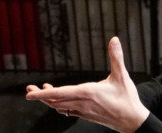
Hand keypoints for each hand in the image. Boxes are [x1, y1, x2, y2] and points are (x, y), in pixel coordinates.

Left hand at [26, 37, 149, 132]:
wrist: (132, 121)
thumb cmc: (127, 99)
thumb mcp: (122, 76)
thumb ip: (116, 57)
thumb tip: (114, 39)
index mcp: (87, 93)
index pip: (59, 94)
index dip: (42, 94)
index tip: (29, 93)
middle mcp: (82, 103)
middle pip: (55, 102)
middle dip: (40, 96)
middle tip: (29, 89)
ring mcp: (83, 111)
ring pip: (60, 107)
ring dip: (49, 99)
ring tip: (42, 90)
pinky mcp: (86, 115)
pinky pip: (67, 110)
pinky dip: (59, 104)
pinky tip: (58, 99)